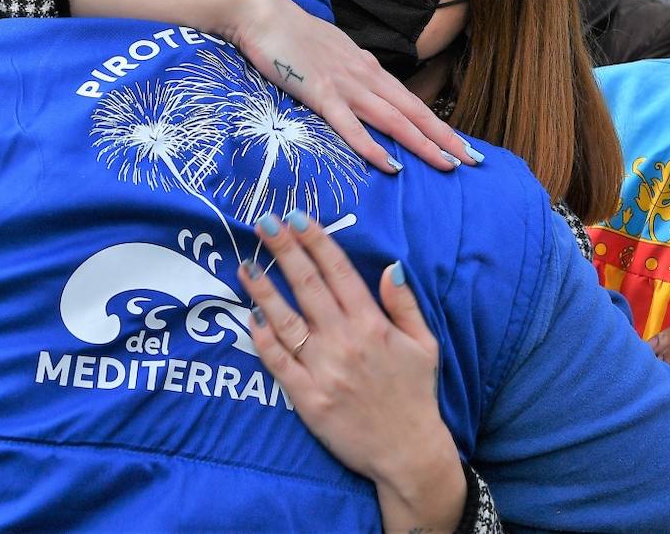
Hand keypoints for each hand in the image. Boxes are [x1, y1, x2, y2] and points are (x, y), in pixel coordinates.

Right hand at [68, 0, 476, 175]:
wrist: (258, 11)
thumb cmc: (289, 32)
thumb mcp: (329, 51)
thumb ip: (349, 69)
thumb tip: (365, 83)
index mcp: (366, 66)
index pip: (410, 100)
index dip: (438, 123)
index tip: (461, 144)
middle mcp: (363, 74)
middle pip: (412, 111)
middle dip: (444, 137)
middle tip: (473, 160)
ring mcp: (343, 83)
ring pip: (391, 118)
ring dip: (421, 143)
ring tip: (446, 165)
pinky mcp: (318, 91)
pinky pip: (349, 124)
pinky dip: (371, 145)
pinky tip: (389, 164)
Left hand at [240, 211, 465, 532]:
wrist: (407, 453)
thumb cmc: (415, 394)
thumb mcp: (424, 344)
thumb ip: (404, 304)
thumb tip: (391, 266)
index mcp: (373, 325)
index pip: (338, 272)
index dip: (316, 241)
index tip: (297, 217)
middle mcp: (345, 341)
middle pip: (308, 286)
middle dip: (284, 250)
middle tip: (264, 222)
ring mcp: (323, 369)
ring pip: (286, 320)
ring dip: (264, 289)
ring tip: (245, 264)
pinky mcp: (306, 398)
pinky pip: (278, 362)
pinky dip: (262, 338)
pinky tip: (250, 316)